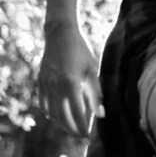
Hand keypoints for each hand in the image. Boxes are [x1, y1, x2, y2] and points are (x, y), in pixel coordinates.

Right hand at [38, 21, 104, 136]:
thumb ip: (96, 93)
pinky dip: (50, 113)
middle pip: (62, 117)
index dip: (82, 126)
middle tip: (80, 134)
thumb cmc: (80, 50)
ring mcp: (46, 84)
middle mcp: (56, 86)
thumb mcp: (92, 69)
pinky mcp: (40, 82)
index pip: (77, 113)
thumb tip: (101, 114)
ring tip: (72, 126)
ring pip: (51, 113)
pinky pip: (43, 104)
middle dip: (72, 128)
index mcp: (71, 83)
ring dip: (61, 123)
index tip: (88, 135)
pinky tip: (59, 114)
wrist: (60, 34)